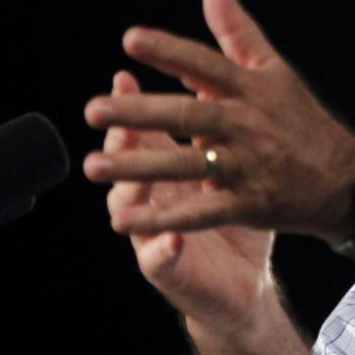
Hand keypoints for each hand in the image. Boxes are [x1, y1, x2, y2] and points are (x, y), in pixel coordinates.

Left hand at [84, 0, 354, 244]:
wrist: (348, 178)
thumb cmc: (302, 119)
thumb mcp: (274, 69)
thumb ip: (236, 28)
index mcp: (252, 88)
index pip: (206, 64)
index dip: (170, 52)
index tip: (131, 40)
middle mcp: (249, 124)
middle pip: (189, 116)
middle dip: (140, 113)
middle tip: (93, 110)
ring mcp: (250, 166)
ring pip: (188, 165)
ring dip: (139, 167)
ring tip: (94, 166)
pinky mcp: (251, 205)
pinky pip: (202, 212)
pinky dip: (163, 219)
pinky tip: (125, 220)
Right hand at [99, 69, 275, 333]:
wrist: (246, 280)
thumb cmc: (235, 212)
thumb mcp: (228, 162)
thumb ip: (214, 122)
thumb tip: (207, 74)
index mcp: (168, 168)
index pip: (144, 131)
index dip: (134, 105)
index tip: (125, 75)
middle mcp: (154, 197)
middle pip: (127, 163)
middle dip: (118, 140)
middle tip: (108, 119)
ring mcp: (155, 233)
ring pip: (130, 209)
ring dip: (127, 192)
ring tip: (128, 178)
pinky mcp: (169, 270)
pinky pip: (160, 259)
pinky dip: (162, 248)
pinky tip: (171, 238)